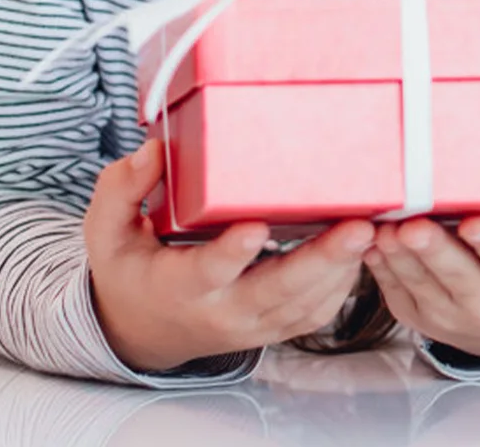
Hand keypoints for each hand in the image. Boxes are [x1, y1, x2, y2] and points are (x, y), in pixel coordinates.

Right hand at [83, 139, 374, 372]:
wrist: (144, 328)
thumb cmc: (132, 270)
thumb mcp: (106, 232)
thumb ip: (121, 190)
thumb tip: (152, 150)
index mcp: (180, 286)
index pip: (209, 271)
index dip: (233, 253)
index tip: (256, 226)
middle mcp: (223, 311)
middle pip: (276, 292)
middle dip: (320, 261)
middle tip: (357, 228)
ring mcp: (253, 323)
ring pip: (305, 306)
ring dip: (343, 271)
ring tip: (373, 229)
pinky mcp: (275, 326)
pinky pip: (315, 313)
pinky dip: (344, 285)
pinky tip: (362, 250)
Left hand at [363, 207, 479, 361]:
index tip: (473, 224)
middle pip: (460, 277)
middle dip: (434, 251)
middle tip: (413, 226)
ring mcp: (452, 315)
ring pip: (421, 284)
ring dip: (399, 257)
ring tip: (382, 228)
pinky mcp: (419, 317)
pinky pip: (396, 291)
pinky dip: (381, 266)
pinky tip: (370, 241)